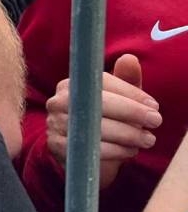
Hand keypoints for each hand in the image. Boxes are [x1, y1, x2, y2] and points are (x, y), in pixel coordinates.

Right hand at [46, 54, 161, 187]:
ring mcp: (56, 124)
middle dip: (132, 113)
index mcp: (71, 84)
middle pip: (98, 104)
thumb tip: (130, 58)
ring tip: (147, 139)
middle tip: (155, 121)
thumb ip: (125, 80)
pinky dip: (115, 151)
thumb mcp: (117, 99)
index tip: (153, 105)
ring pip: (96, 128)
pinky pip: (90, 148)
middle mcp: (59, 101)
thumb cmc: (103, 120)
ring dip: (128, 135)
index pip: (101, 83)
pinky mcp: (58, 146)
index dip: (130, 93)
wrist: (79, 152)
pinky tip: (130, 151)